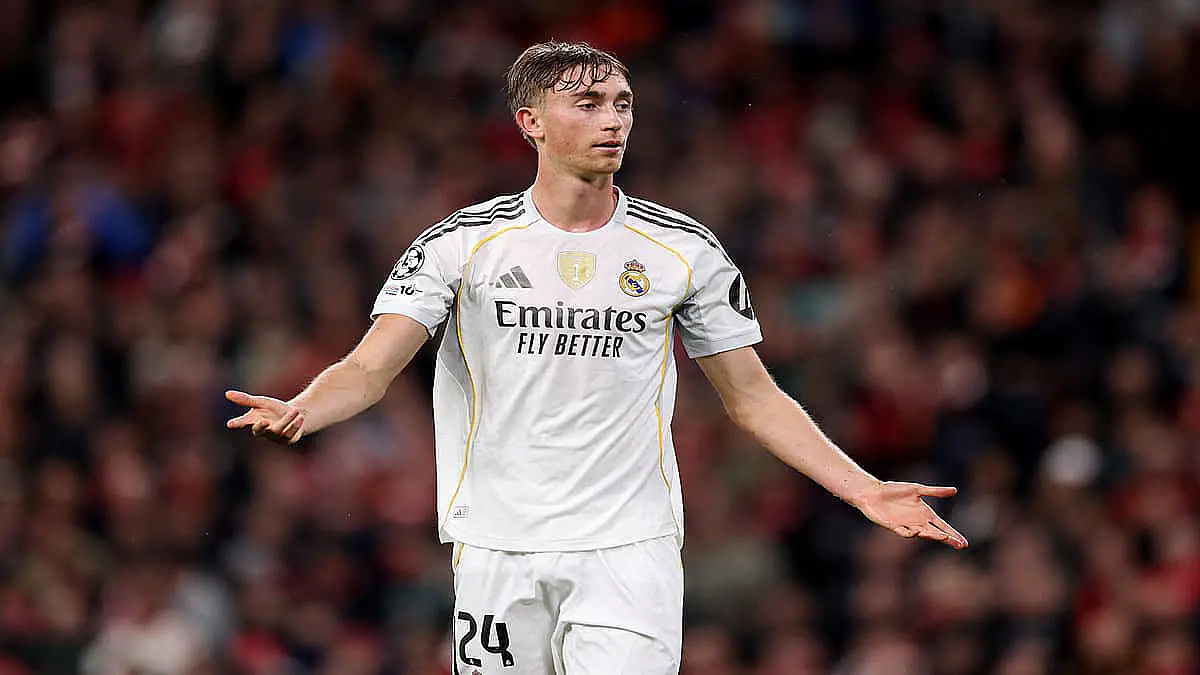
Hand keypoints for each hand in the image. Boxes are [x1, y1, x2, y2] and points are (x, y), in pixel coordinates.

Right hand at [225, 390, 305, 444]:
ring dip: (287, 420)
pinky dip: (295, 426)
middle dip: (261, 427)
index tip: (230, 424)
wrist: (295, 414)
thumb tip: (227, 394)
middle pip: (260, 430)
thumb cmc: (274, 409)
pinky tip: (300, 418)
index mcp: (254, 421)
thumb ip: (246, 400)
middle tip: (263, 420)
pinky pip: (290, 435)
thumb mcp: (261, 402)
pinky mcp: (288, 439)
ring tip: (295, 410)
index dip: (237, 423)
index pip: (243, 423)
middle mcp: (263, 431)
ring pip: (278, 430)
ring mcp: (275, 437)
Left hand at [853, 481, 967, 549]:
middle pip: (935, 533)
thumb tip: (955, 490)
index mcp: (925, 514)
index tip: (964, 543)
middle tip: (958, 544)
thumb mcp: (917, 489)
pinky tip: (915, 531)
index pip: (942, 526)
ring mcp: (906, 526)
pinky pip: (903, 532)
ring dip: (931, 535)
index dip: (953, 534)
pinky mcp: (894, 526)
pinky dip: (909, 532)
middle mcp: (918, 522)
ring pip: (922, 534)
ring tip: (943, 536)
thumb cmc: (894, 490)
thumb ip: (935, 491)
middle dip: (947, 538)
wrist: (873, 492)